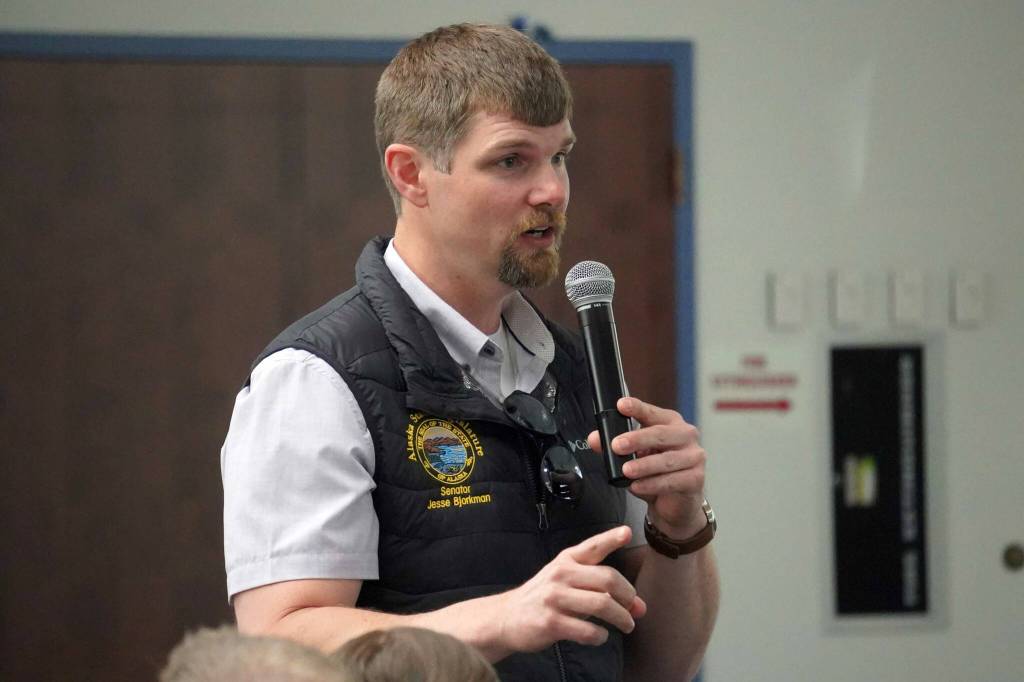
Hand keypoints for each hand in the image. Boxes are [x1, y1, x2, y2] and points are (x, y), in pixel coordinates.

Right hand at [495, 526, 646, 652]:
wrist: (507, 617)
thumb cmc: (545, 598)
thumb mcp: (567, 582)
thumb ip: (600, 589)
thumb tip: (639, 606)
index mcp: (566, 560)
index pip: (592, 546)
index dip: (610, 538)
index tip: (626, 532)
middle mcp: (560, 574)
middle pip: (607, 579)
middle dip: (628, 596)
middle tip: (635, 609)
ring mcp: (554, 598)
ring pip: (601, 604)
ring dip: (621, 618)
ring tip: (627, 625)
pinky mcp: (550, 622)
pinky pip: (587, 630)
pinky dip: (600, 635)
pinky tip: (600, 636)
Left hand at [588, 397, 706, 536]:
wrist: (676, 502)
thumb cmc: (656, 471)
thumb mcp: (634, 455)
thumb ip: (614, 445)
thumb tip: (595, 439)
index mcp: (670, 422)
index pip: (652, 412)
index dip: (637, 408)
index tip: (621, 405)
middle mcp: (686, 436)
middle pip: (660, 434)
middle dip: (636, 439)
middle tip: (617, 445)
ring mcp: (694, 457)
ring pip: (666, 460)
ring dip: (643, 466)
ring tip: (626, 470)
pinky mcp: (696, 478)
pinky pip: (672, 481)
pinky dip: (652, 484)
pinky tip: (638, 486)